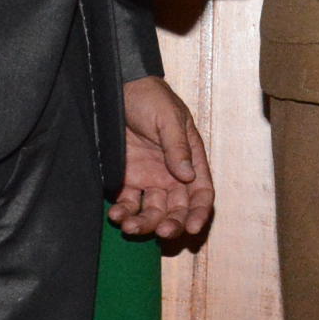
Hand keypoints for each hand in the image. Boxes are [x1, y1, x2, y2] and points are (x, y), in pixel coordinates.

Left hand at [111, 77, 215, 240]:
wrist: (118, 88)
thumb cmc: (151, 97)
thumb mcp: (167, 117)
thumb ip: (177, 146)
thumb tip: (187, 176)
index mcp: (190, 159)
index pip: (202, 192)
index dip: (200, 212)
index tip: (193, 228)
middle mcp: (172, 174)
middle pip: (178, 209)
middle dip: (172, 224)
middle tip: (162, 232)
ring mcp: (149, 178)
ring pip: (153, 211)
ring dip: (145, 224)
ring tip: (130, 227)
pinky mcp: (126, 180)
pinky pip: (128, 203)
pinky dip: (124, 213)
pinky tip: (117, 215)